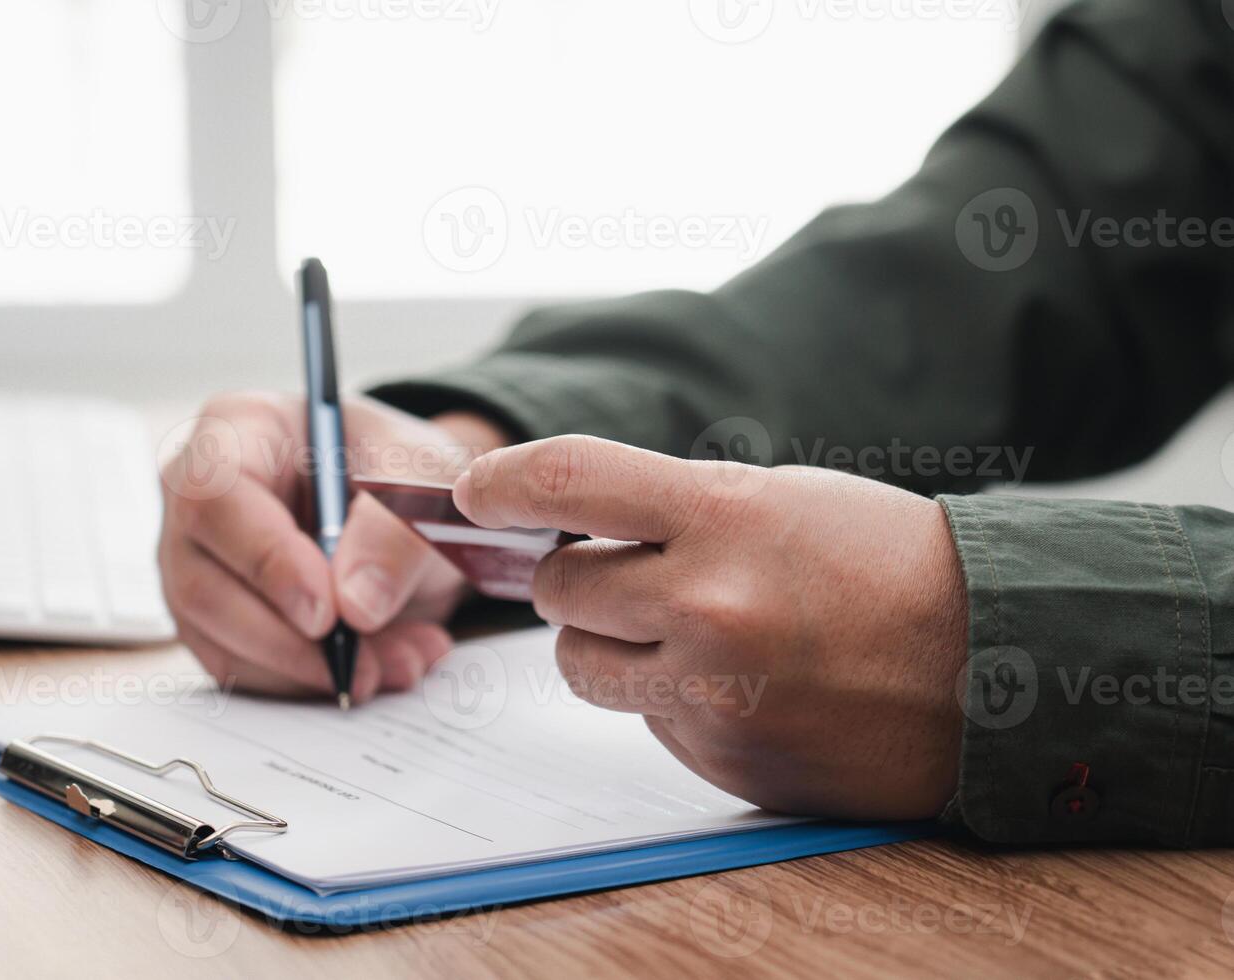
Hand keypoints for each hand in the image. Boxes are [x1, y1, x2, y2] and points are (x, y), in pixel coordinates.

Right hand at [159, 393, 507, 701]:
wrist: (408, 508)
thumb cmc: (401, 472)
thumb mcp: (423, 480)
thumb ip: (396, 531)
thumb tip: (356, 606)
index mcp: (239, 429)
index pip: (216, 496)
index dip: (265, 560)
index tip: (327, 614)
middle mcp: (196, 497)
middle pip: (201, 583)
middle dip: (289, 642)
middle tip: (364, 666)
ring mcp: (196, 562)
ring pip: (217, 641)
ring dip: (308, 673)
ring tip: (395, 663)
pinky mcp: (213, 618)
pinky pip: (240, 671)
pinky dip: (310, 685)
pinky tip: (378, 667)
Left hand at [452, 435, 967, 819]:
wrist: (995, 664)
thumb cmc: (887, 562)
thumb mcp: (781, 501)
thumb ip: (675, 512)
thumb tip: (571, 530)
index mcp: (726, 517)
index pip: (569, 479)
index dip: (502, 480)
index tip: (472, 490)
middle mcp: (708, 607)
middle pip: (560, 590)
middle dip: (574, 577)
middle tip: (620, 570)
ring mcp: (712, 693)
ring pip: (581, 665)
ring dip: (608, 643)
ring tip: (682, 629)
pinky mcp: (722, 756)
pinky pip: (648, 717)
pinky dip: (671, 697)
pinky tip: (744, 682)